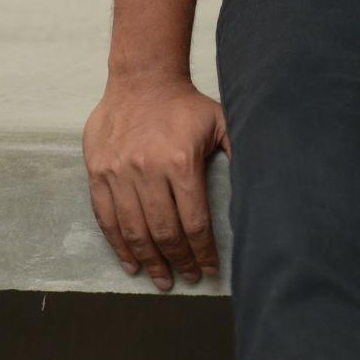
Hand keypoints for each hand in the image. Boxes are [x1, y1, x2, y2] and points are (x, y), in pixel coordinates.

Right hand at [82, 72, 231, 291]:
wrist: (142, 79)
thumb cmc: (185, 105)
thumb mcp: (220, 121)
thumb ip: (238, 152)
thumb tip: (260, 184)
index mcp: (181, 161)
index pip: (194, 221)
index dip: (203, 251)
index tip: (210, 269)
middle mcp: (148, 170)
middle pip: (164, 232)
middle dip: (179, 261)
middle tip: (188, 278)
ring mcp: (120, 172)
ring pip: (134, 230)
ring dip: (149, 261)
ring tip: (162, 279)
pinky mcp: (98, 172)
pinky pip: (106, 218)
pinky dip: (119, 245)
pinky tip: (132, 262)